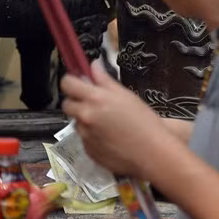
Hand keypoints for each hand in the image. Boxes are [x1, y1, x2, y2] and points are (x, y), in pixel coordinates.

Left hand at [59, 60, 167, 178]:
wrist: (151, 153)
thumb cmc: (144, 121)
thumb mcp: (126, 96)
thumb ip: (105, 80)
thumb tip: (93, 65)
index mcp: (95, 99)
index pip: (67, 84)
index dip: (71, 81)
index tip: (80, 83)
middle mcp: (85, 116)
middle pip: (67, 104)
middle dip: (77, 102)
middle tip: (95, 104)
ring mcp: (84, 136)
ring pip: (77, 123)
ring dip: (87, 120)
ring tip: (109, 124)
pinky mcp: (88, 151)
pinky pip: (85, 139)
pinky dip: (93, 137)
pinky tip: (111, 138)